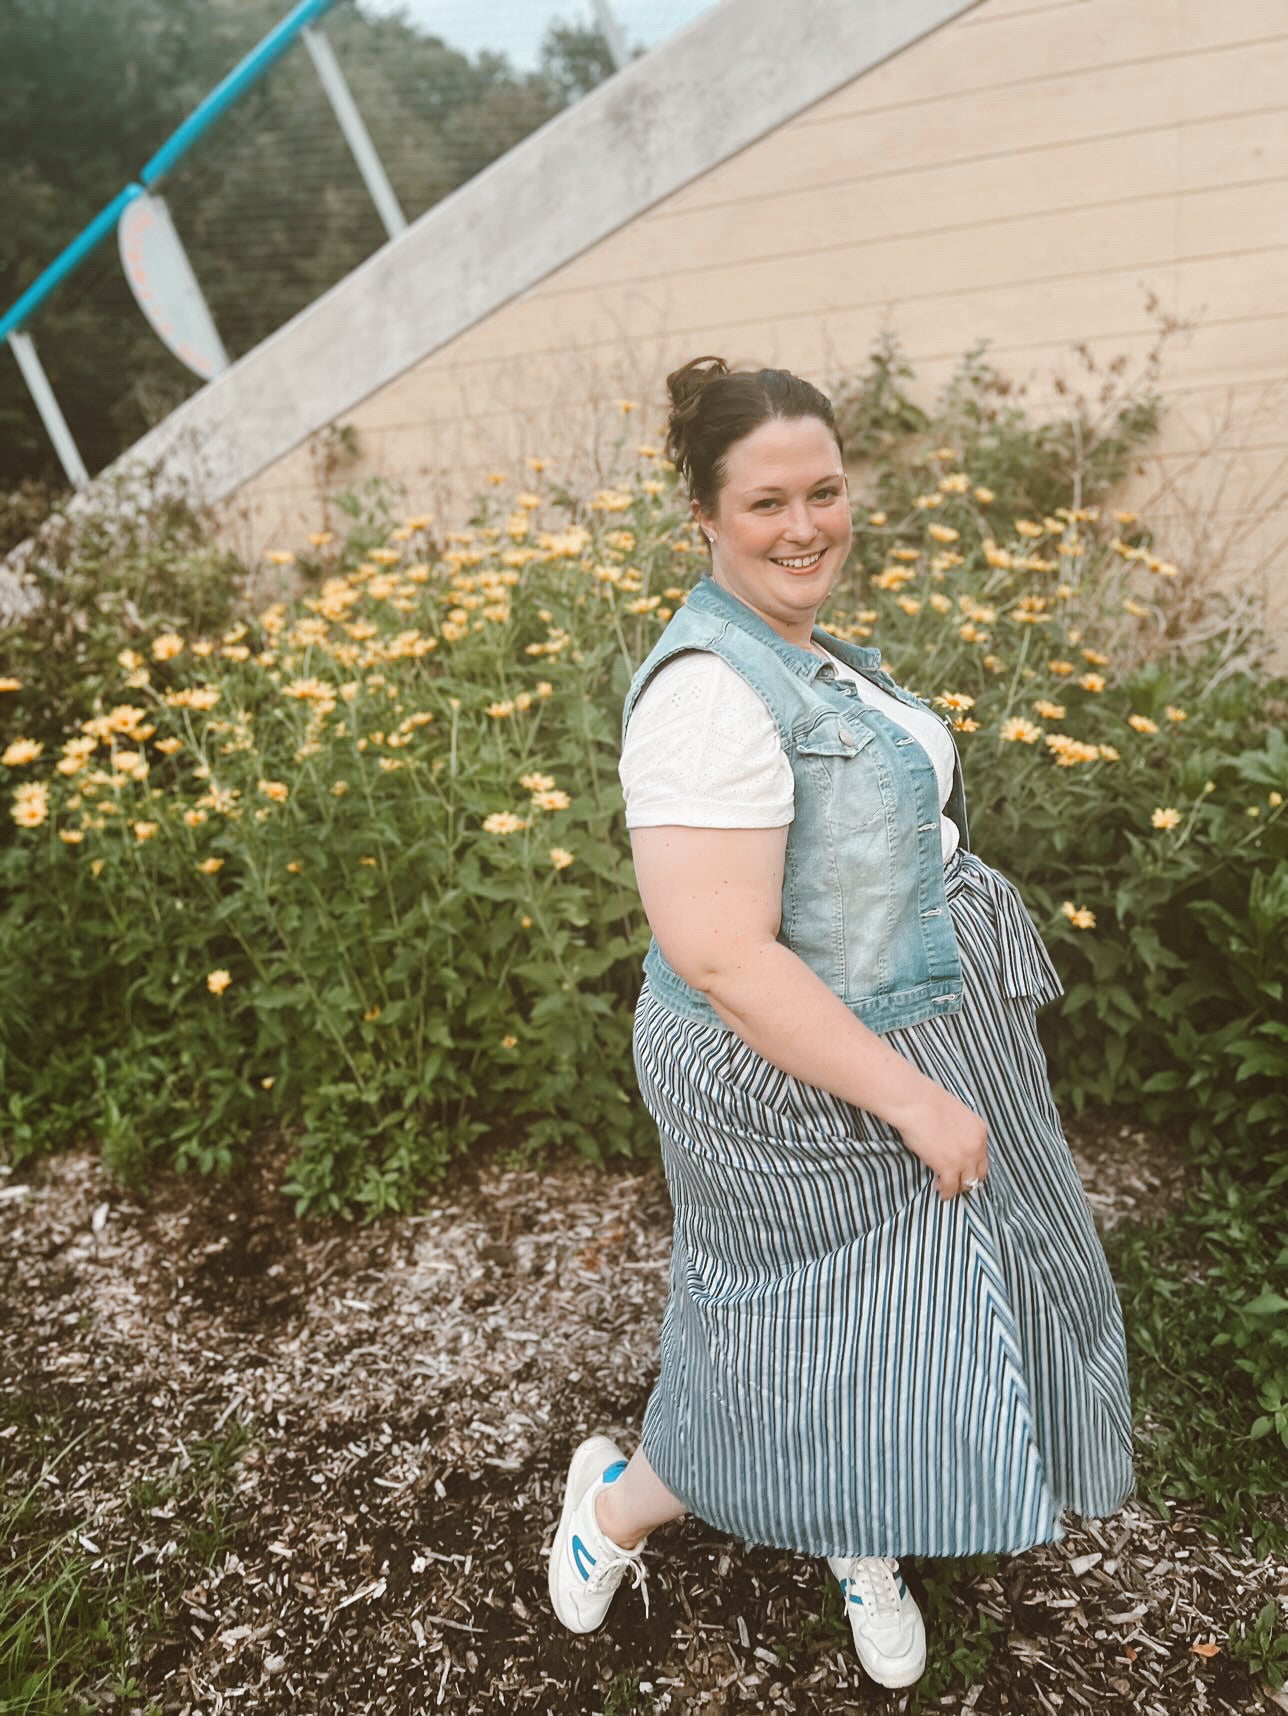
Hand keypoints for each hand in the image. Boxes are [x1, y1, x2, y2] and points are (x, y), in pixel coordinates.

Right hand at [889, 1080, 988, 1201]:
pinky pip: (951, 1187)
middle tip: (958, 1181)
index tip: (964, 1168)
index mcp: (980, 1130)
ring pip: (967, 1183)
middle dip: (969, 1178)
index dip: (973, 1164)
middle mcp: (977, 1146)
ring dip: (958, 1187)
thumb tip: (951, 1142)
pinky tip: (940, 1190)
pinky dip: (946, 1192)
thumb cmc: (928, 1103)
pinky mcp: (949, 1168)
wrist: (915, 1103)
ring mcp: (964, 1159)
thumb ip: (961, 1131)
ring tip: (947, 1187)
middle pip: (979, 1172)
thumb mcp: (956, 1115)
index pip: (982, 1156)